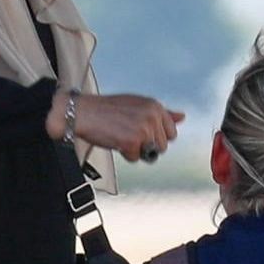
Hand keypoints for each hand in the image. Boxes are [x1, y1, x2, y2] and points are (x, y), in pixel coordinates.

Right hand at [48, 89, 183, 161]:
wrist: (81, 112)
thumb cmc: (106, 109)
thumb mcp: (137, 105)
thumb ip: (162, 113)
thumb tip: (182, 117)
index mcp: (155, 106)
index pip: (171, 132)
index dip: (155, 136)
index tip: (141, 132)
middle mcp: (152, 116)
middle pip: (162, 146)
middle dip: (146, 144)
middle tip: (128, 133)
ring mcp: (143, 130)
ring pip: (150, 153)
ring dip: (136, 149)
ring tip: (121, 135)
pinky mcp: (132, 142)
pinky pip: (136, 158)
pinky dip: (125, 154)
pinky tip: (115, 140)